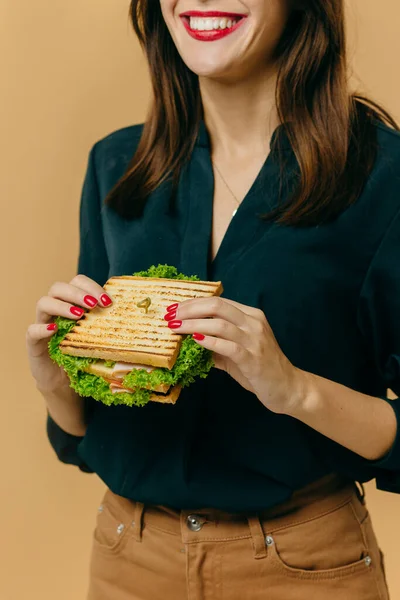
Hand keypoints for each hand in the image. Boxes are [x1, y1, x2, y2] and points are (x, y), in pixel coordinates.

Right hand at [26, 274, 112, 394]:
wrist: (66, 383)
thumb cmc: (84, 357)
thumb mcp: (99, 339)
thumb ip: (109, 326)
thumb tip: (136, 318)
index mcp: (72, 304)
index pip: (77, 283)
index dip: (91, 286)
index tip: (107, 300)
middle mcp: (55, 311)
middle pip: (58, 288)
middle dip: (77, 293)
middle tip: (94, 304)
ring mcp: (42, 325)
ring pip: (43, 303)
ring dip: (62, 306)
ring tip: (78, 316)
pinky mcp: (34, 344)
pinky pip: (32, 330)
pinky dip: (43, 328)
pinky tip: (55, 330)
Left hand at [164, 296, 304, 413]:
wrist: (287, 388)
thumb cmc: (260, 369)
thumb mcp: (237, 350)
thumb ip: (217, 342)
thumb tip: (188, 338)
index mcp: (250, 316)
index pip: (218, 301)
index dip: (193, 303)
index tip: (174, 308)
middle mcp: (254, 323)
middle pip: (217, 306)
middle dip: (189, 309)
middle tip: (170, 316)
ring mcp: (255, 339)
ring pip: (220, 324)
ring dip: (193, 324)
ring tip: (176, 328)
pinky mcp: (253, 358)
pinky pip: (228, 345)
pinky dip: (209, 341)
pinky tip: (195, 340)